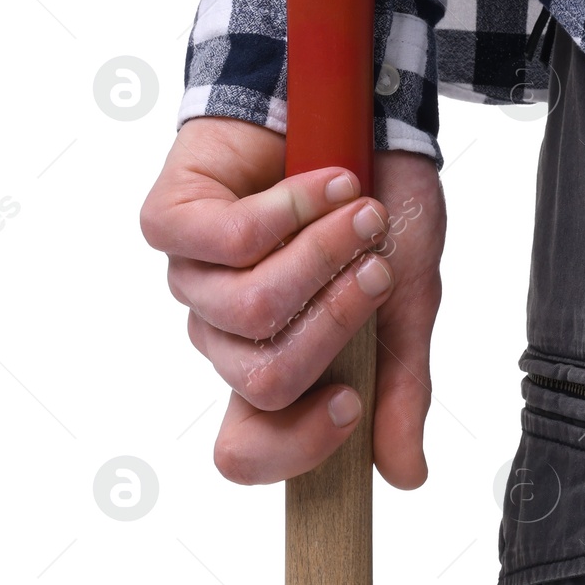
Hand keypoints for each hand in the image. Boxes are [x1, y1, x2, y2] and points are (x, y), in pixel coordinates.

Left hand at [140, 116, 444, 486]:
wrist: (359, 107)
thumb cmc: (381, 203)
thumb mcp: (411, 298)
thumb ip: (403, 385)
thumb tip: (405, 477)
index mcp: (281, 363)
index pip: (247, 449)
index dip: (293, 448)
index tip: (353, 405)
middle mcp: (227, 333)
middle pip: (266, 379)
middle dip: (338, 320)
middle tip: (379, 267)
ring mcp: (193, 279)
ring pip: (250, 308)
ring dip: (323, 254)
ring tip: (361, 210)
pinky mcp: (172, 219)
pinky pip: (228, 242)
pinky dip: (291, 209)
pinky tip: (328, 181)